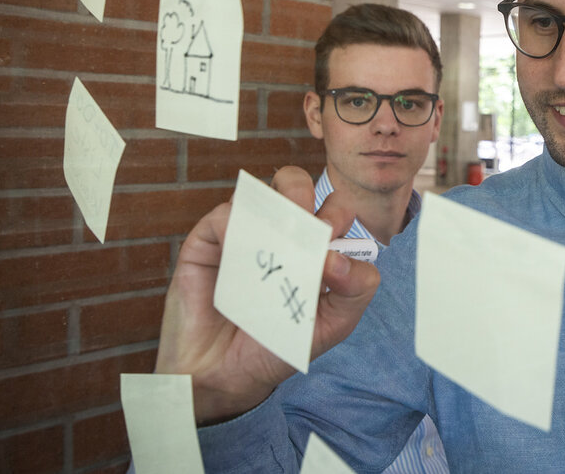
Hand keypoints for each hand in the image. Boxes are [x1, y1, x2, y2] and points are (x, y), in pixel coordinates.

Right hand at [154, 167, 380, 424]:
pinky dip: (237, 223)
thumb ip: (354, 291)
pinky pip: (225, 214)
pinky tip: (243, 247)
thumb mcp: (331, 325)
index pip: (335, 212)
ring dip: (280, 198)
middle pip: (300, 188)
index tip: (333, 246)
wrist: (222, 376)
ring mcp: (246, 234)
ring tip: (287, 226)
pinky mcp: (210, 242)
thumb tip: (341, 258)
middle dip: (312, 197)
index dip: (340, 218)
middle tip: (312, 228)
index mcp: (315, 248)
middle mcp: (282, 234)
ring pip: (266, 190)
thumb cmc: (278, 346)